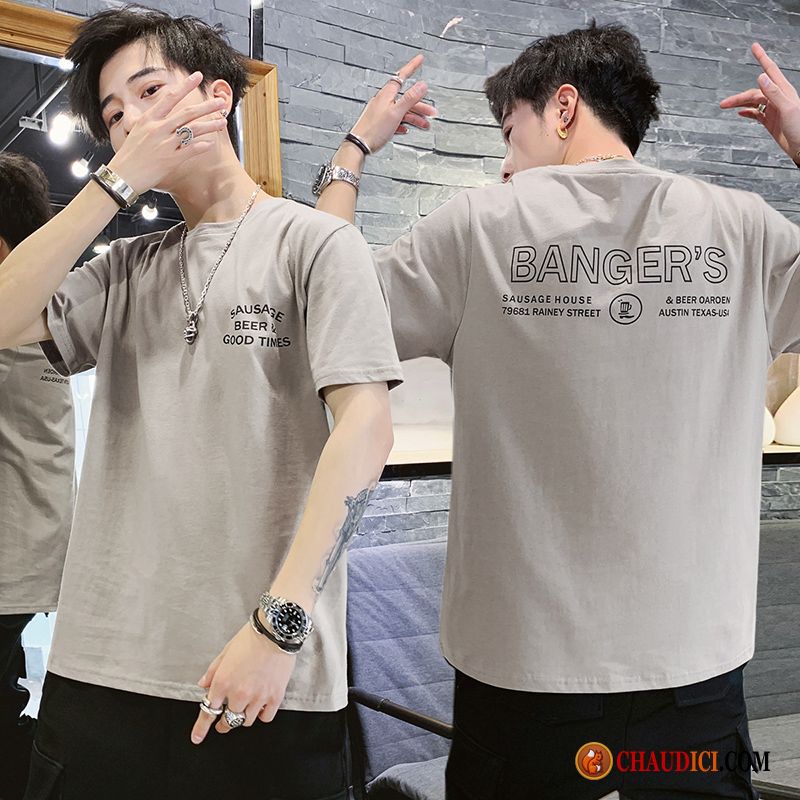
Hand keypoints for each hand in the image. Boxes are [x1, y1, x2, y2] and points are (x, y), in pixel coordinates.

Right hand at [107, 71, 228, 194]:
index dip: (185, 86)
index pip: (170, 97)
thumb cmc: (130, 154)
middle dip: (206, 106)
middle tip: (220, 102)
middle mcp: (158, 128)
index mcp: (149, 118)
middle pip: (187, 113)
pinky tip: (212, 143)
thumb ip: (143, 120)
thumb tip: (139, 110)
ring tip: (223, 122)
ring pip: (192, 130)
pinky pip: (190, 150)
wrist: (123, 175)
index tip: (198, 76)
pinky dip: (201, 146)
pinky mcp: (170, 160)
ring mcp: (165, 144)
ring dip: (210, 125)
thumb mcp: (135, 131)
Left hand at [190, 614, 297, 743]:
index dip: (201, 728)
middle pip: (229, 721)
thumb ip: (213, 671)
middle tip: (225, 720)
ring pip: (247, 721)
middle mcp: (238, 694)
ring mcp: (258, 697)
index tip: (197, 738)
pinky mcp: (275, 697)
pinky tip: (261, 706)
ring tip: (246, 707)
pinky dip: (262, 714)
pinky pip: (266, 717)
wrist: (276, 631)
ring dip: (243, 716)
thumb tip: (203, 685)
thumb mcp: (225, 652)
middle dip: (224, 722)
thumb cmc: (250, 638)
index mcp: (222, 682)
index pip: (208, 711)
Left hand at [349, 54, 437, 153]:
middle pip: (406, 99)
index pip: (402, 76)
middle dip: (420, 105)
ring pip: (402, 111)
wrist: (359, 144)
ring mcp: (381, 112)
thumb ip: (410, 98)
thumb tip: (422, 85)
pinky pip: (395, 120)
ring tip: (424, 125)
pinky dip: (403, 124)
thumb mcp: (396, 112)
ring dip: (414, 118)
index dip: (412, 67)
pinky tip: (405, 129)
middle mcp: (384, 100)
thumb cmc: (374, 129)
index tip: (419, 59)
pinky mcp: (380, 123)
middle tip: (432, 111)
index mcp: (387, 94)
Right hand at [719, 42, 799, 164]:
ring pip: (753, 103)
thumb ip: (774, 93)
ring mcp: (773, 109)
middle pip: (755, 92)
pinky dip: (747, 112)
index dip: (762, 58)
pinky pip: (756, 114)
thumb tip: (761, 77)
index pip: (770, 70)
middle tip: (724, 103)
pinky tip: (740, 113)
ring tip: (726, 107)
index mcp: (783, 91)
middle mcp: (778, 98)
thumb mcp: (788, 108)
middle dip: (739, 97)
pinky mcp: (770, 121)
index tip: (754, 47)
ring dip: (739, 104)